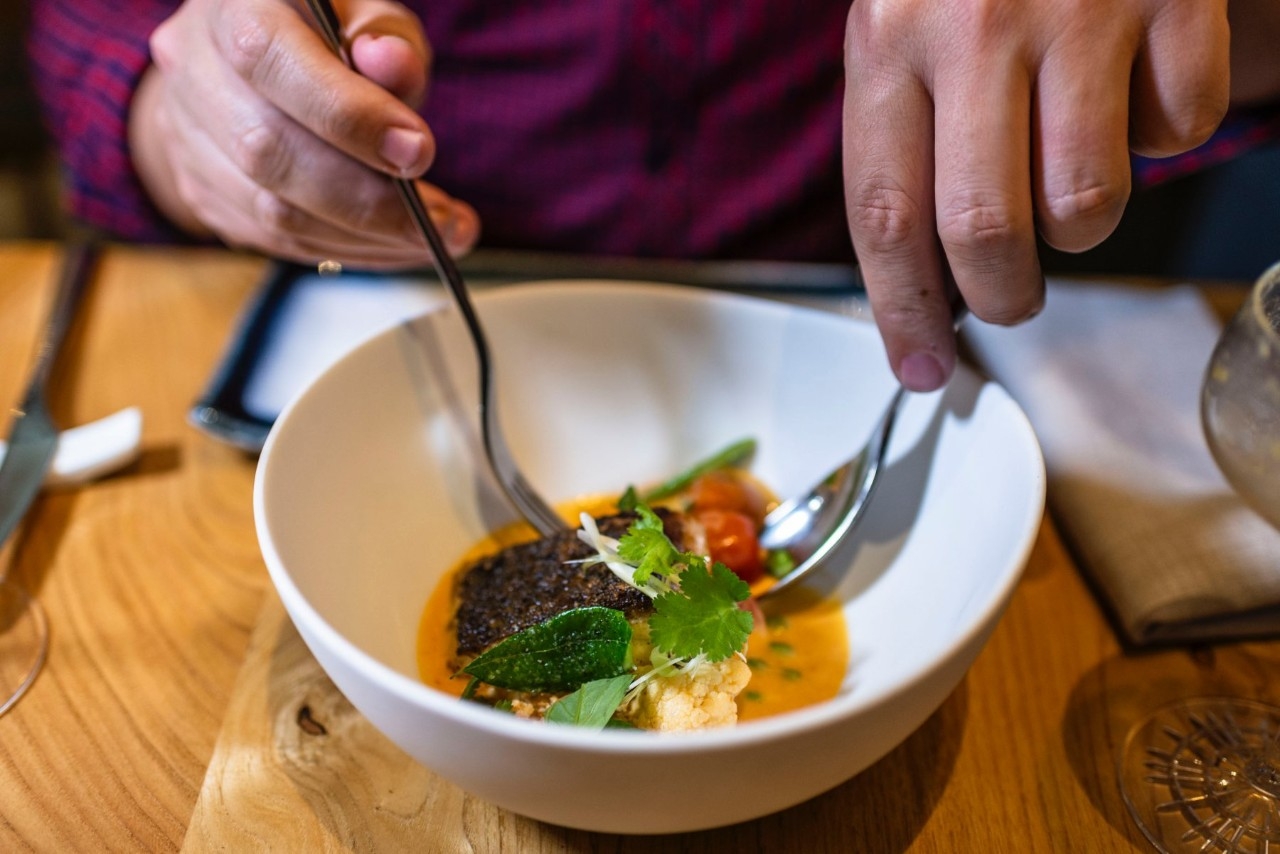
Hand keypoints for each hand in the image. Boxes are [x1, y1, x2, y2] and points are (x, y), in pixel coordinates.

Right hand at [129, 0, 478, 267]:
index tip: (418, 153)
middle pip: (267, 151)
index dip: (346, 113)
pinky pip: (275, 241)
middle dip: (369, 200)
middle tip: (444, 220)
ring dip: (365, 238)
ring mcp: (185, 135)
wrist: (245, 61)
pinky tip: (392, 244)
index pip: (268, 58)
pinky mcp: (200, 190)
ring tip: (432, 238)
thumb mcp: (364, 14)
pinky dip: (346, 249)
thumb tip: (394, 65)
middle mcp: (193, 67)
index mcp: (231, 4)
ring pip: (271, 212)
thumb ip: (385, 35)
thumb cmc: (321, 32)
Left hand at [843, 0, 1228, 389]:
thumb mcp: (902, 32)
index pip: (885, 216)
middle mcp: (974, 27)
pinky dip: (1163, 133)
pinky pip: (1178, 129)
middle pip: (984, 231)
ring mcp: (1078, 10)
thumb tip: (919, 286)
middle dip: (1001, 296)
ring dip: (1079, 225)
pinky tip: (1131, 90)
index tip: (919, 367)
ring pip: (1085, 202)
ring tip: (1065, 177)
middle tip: (1009, 299)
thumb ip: (900, 144)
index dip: (902, 311)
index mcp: (888, 44)